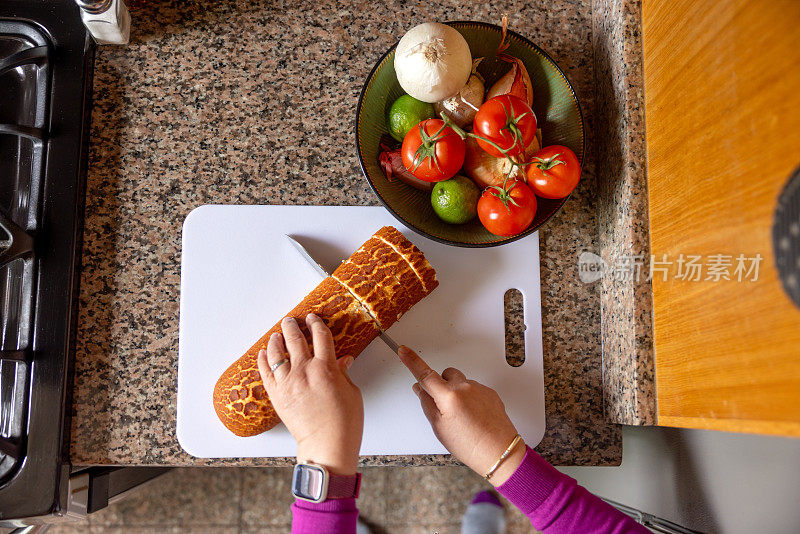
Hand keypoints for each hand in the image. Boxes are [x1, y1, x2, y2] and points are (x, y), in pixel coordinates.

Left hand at [257, 314, 362, 474]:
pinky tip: (264, 353)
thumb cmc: (344, 423)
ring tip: (277, 334)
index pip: (320, 336)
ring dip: (276, 340)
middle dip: (293, 326)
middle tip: (292, 321)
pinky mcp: (277, 395)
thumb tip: (343, 361)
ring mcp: (288, 382)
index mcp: (325, 368)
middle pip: (295, 338)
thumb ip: (343, 373)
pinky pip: (265, 372)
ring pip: (276, 352)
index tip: (313, 319)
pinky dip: (263, 360)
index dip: (316, 323)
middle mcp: (304, 371)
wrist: (326, 445)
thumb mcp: (351, 392)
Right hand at [398, 346, 525, 485]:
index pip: (425, 374)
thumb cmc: (470, 444)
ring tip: (463, 417)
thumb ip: (427, 404)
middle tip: (444, 406)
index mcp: (449, 396)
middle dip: (442, 385)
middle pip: (446, 374)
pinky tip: (473, 416)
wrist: (498, 451)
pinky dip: (471, 398)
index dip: (412, 361)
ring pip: (461, 382)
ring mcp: (479, 388)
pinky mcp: (490, 392)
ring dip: (457, 393)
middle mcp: (465, 387)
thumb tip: (420, 389)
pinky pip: (474, 389)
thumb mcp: (439, 427)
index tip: (404, 350)